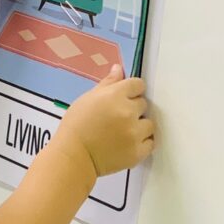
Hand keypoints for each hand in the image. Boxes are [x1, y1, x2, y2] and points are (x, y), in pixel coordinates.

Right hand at [53, 65, 154, 181]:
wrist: (73, 155)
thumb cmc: (76, 125)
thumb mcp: (87, 99)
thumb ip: (107, 83)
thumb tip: (119, 69)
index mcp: (115, 95)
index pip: (138, 84)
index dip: (131, 90)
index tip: (124, 98)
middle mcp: (128, 112)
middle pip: (143, 103)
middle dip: (133, 108)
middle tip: (117, 118)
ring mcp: (135, 133)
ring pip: (149, 123)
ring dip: (139, 126)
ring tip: (123, 132)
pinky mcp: (138, 151)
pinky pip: (150, 142)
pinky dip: (142, 142)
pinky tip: (128, 143)